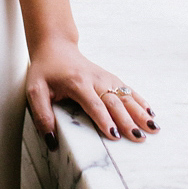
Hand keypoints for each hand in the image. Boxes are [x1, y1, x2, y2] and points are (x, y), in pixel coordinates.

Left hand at [25, 34, 157, 145]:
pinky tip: (150, 112)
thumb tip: (52, 142)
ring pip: (125, 95)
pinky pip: (127, 89)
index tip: (114, 135)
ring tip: (153, 127)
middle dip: (127, 120)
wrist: (55, 46)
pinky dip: (140, 100)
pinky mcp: (110, 78)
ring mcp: (105, 77)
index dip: (104, 119)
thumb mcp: (35, 91)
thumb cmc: (45, 71)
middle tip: (139, 138)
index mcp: (77, 83)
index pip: (93, 104)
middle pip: (114, 101)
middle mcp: (95, 79)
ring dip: (140, 111)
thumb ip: (42, 116)